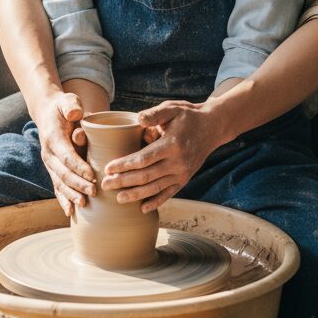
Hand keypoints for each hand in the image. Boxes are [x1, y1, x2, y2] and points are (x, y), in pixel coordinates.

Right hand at [34, 92, 95, 216]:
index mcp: (53, 137)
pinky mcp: (53, 170)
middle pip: (63, 173)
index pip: (66, 156)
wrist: (48, 113)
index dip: (78, 167)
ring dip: (71, 195)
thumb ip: (71, 105)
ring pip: (59, 183)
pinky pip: (57, 187)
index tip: (92, 176)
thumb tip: (76, 114)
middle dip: (78, 184)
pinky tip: (70, 212)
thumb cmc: (63, 107)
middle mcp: (48, 153)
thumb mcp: (67, 100)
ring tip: (84, 205)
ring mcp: (49, 163)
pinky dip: (63, 200)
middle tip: (94, 192)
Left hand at [101, 101, 222, 212]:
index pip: (143, 159)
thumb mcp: (172, 108)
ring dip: (135, 195)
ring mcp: (182, 173)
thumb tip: (138, 119)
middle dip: (123, 182)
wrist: (213, 127)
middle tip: (104, 185)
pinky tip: (143, 208)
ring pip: (155, 188)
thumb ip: (154, 114)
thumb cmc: (188, 115)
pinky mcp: (185, 179)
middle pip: (146, 176)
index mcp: (172, 144)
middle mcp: (178, 162)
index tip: (108, 168)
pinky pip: (169, 193)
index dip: (124, 165)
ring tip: (118, 198)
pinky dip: (156, 202)